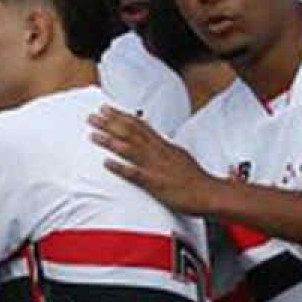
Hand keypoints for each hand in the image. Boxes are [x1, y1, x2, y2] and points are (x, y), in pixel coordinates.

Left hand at [89, 105, 218, 215]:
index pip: (139, 125)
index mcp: (163, 145)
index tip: (107, 108)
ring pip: (129, 149)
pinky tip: (106, 163)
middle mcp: (158, 152)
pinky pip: (134, 174)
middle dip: (110, 123)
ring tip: (93, 134)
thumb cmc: (194, 178)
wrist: (208, 192)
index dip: (121, 116)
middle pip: (131, 133)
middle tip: (92, 115)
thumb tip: (155, 139)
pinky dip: (119, 167)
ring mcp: (155, 166)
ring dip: (110, 141)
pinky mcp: (154, 183)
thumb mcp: (179, 155)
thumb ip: (164, 147)